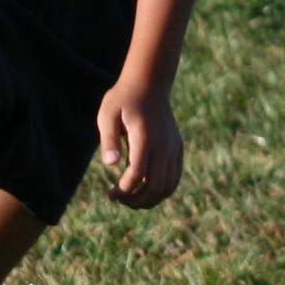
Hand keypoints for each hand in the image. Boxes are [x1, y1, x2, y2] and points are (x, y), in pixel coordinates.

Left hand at [97, 80, 183, 207]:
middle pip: (156, 186)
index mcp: (145, 137)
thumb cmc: (123, 99)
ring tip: (133, 199)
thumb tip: (110, 164)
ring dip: (151, 199)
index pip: (137, 174)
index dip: (124, 190)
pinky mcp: (178, 148)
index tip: (111, 194)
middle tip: (121, 200)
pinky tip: (145, 188)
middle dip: (137, 201)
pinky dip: (162, 190)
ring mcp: (173, 147)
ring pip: (168, 186)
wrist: (150, 84)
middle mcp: (163, 145)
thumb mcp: (107, 114)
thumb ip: (109, 139)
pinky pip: (174, 177)